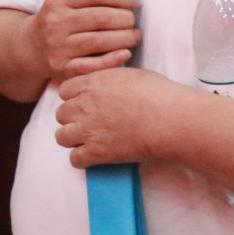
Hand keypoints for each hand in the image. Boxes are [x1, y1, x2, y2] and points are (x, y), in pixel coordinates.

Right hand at [28, 0, 137, 83]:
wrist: (30, 46)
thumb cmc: (60, 15)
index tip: (133, 2)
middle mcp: (56, 21)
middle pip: (102, 18)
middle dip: (126, 19)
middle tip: (133, 21)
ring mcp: (58, 46)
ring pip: (101, 41)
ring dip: (126, 39)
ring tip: (134, 36)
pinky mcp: (63, 68)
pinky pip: (93, 65)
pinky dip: (113, 60)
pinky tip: (125, 53)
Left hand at [54, 67, 190, 167]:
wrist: (172, 120)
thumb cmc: (160, 94)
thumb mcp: (131, 75)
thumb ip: (110, 78)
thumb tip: (108, 83)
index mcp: (91, 84)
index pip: (64, 91)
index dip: (74, 99)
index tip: (85, 105)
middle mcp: (84, 106)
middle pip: (61, 114)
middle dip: (73, 119)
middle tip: (89, 124)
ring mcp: (88, 130)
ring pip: (61, 137)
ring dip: (73, 140)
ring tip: (89, 141)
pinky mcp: (97, 152)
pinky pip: (74, 159)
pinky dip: (82, 159)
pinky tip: (94, 157)